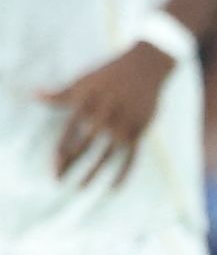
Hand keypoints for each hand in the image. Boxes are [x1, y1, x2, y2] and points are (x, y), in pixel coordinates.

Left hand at [39, 41, 172, 185]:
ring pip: (106, 156)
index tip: (53, 168)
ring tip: (82, 188)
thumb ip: (60, 94)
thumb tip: (32, 95)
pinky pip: (131, 157)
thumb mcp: (83, 81)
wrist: (145, 66)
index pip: (68, 134)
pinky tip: (113, 187)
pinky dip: (123, 173)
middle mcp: (104, 116)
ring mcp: (124, 125)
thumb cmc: (110, 73)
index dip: (59, 153)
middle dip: (70, 166)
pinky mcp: (140, 130)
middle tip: (59, 181)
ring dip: (93, 174)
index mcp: (87, 104)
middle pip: (84, 148)